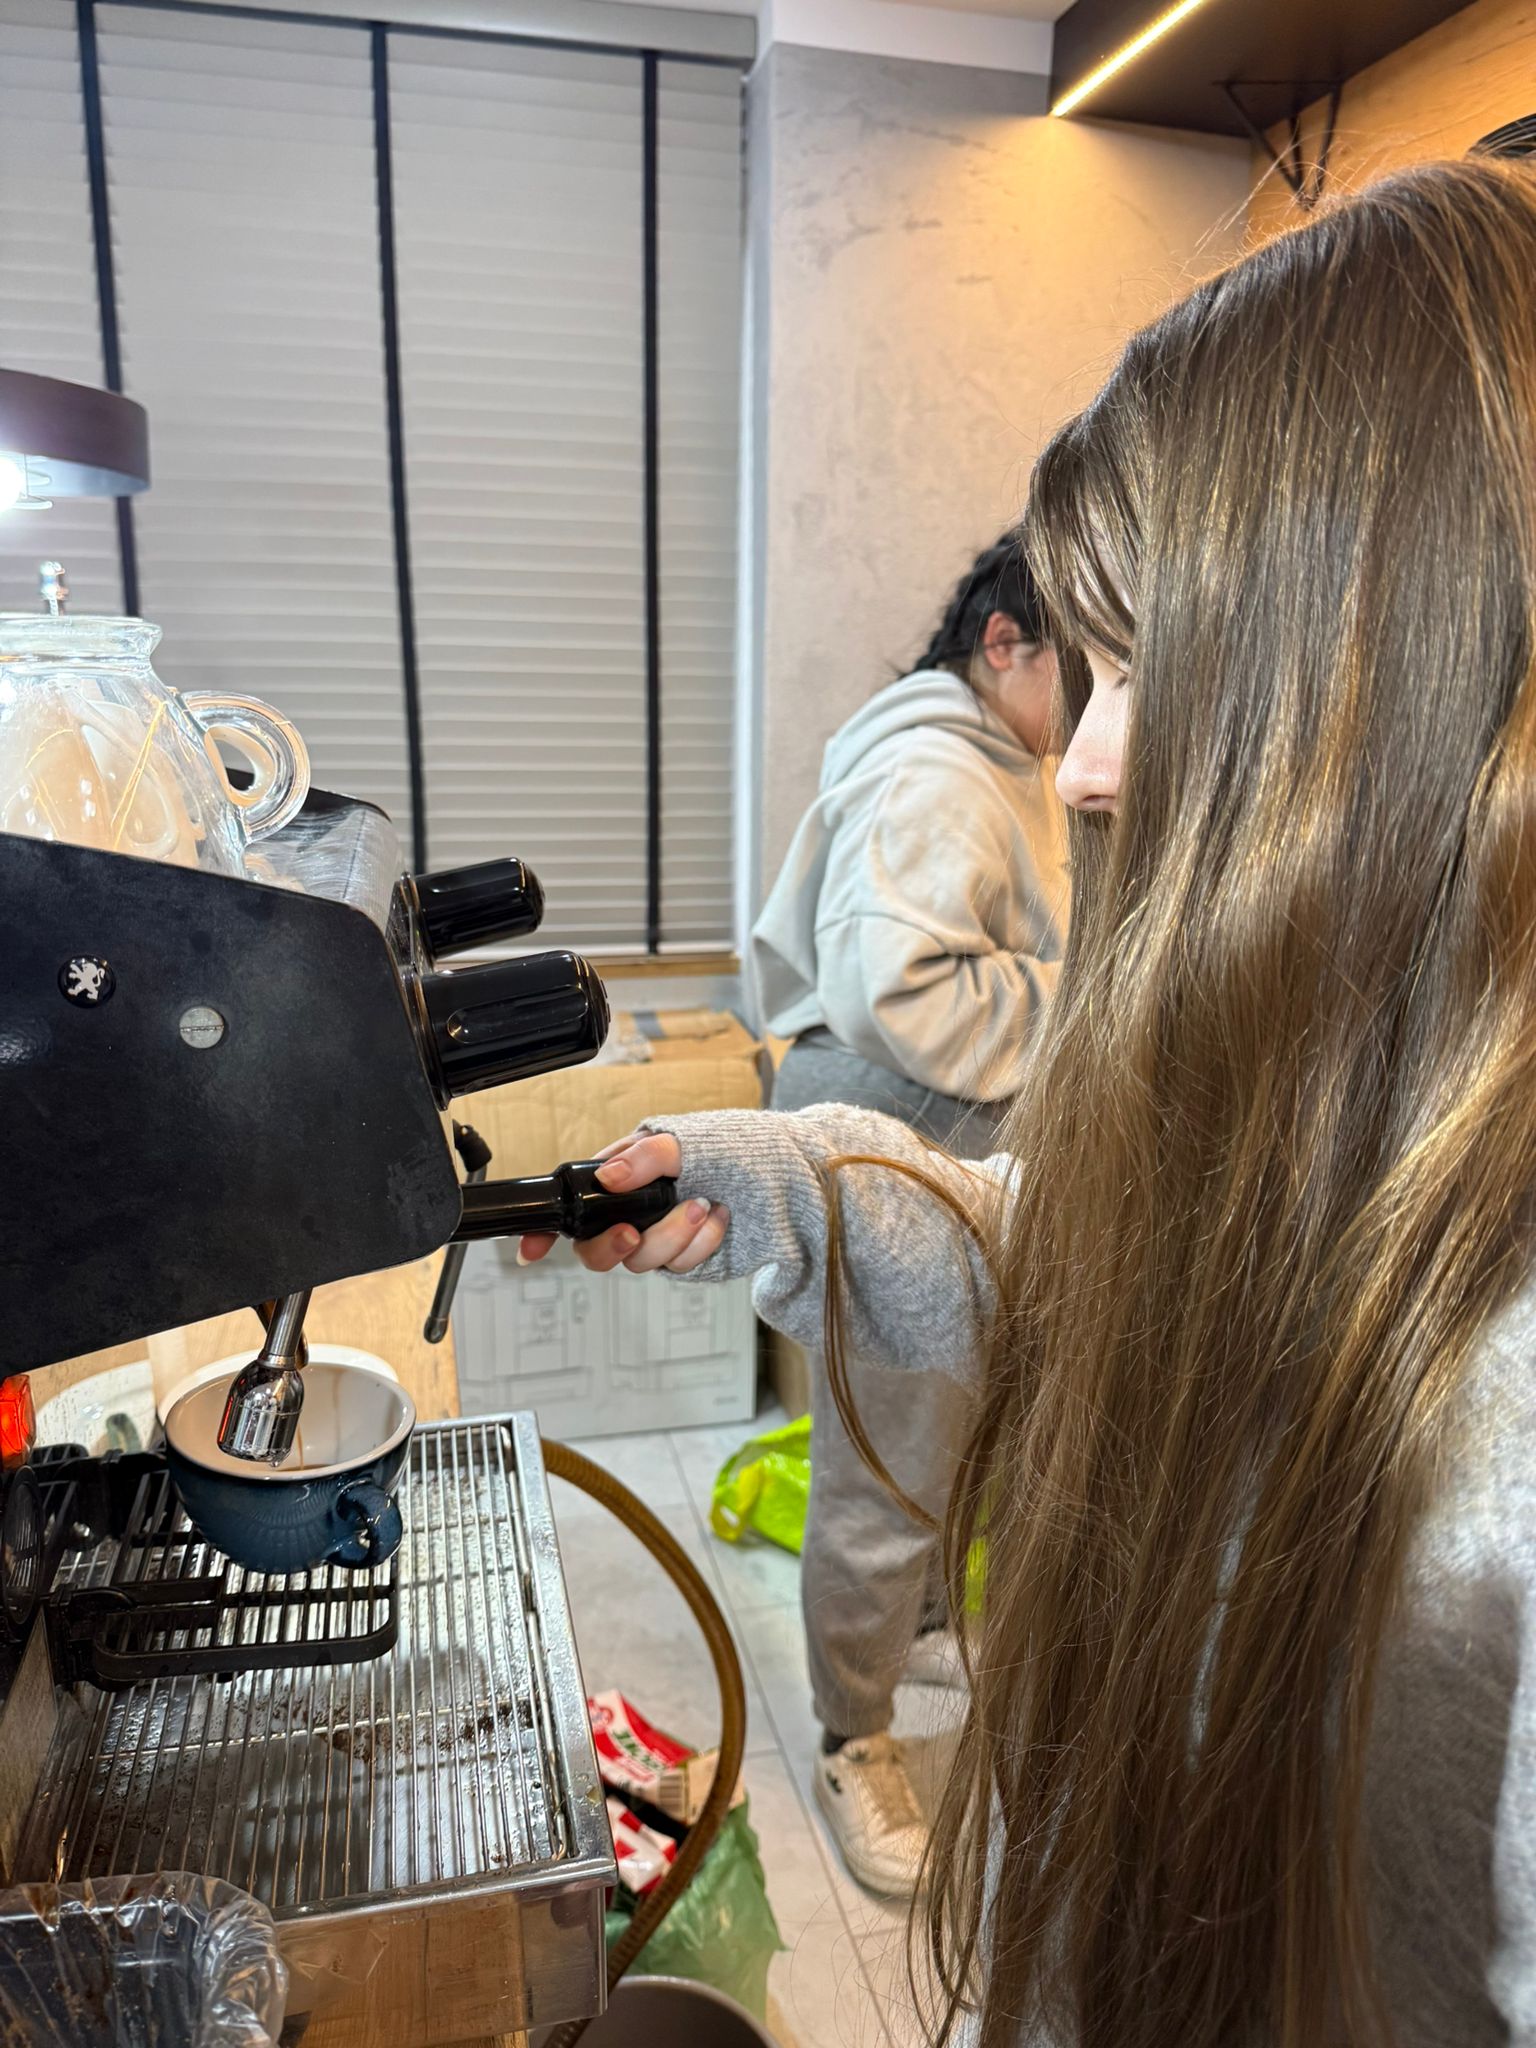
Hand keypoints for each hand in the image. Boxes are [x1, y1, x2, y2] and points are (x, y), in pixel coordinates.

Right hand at [518, 1132, 728, 1274]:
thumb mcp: (678, 1139)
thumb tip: (609, 1177)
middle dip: (612, 1246)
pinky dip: (702, 1243)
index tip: (531, 1253)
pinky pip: (680, 1266)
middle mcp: (625, 1215)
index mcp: (611, 1183)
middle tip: (634, 1232)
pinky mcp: (680, 1259)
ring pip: (642, 1261)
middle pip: (594, 1251)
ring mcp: (653, 1240)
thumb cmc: (715, 1148)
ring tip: (704, 1206)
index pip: (566, 1212)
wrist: (765, 1172)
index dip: (541, 1235)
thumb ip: (643, 1156)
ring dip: (673, 1237)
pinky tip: (718, 1217)